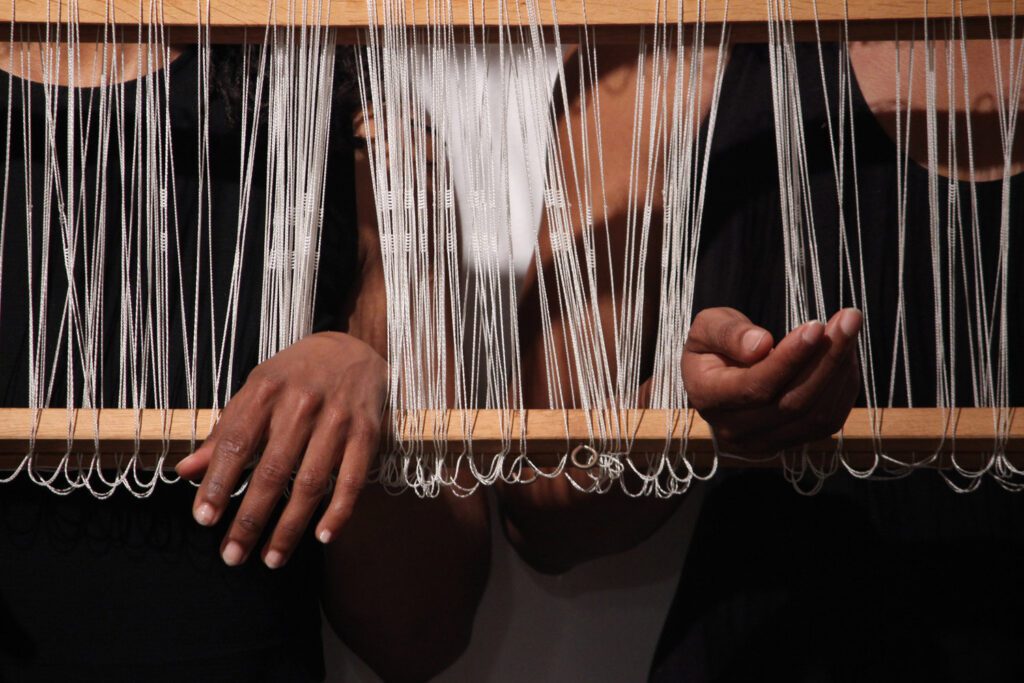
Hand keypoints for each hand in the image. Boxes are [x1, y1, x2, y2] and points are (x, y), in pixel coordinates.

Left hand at [175, 331, 386, 568]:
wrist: (352, 348)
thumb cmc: (296, 374)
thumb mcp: (256, 390)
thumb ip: (224, 431)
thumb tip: (185, 471)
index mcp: (267, 390)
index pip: (236, 444)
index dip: (218, 484)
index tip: (204, 520)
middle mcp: (302, 404)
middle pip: (272, 472)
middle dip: (250, 519)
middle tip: (232, 555)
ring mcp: (338, 419)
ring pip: (311, 483)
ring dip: (290, 526)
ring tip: (271, 558)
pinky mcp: (367, 432)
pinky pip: (352, 480)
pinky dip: (339, 511)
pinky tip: (322, 537)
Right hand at [682, 307, 861, 454]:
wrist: (715, 379)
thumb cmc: (713, 347)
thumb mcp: (707, 327)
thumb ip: (728, 333)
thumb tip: (760, 345)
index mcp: (708, 398)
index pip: (755, 387)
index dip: (789, 359)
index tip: (816, 326)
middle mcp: (734, 430)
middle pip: (792, 404)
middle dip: (826, 359)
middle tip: (849, 319)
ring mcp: (764, 443)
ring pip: (816, 415)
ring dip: (840, 370)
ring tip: (849, 328)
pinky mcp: (789, 444)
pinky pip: (827, 422)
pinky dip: (843, 386)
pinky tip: (845, 355)